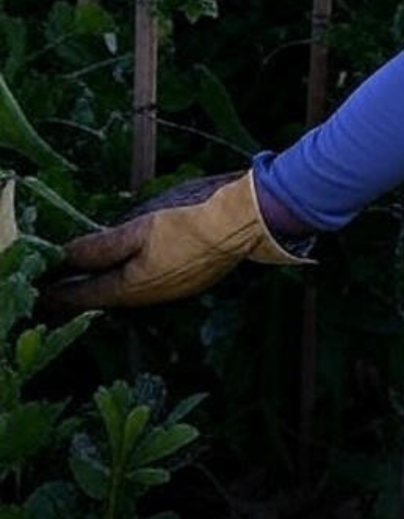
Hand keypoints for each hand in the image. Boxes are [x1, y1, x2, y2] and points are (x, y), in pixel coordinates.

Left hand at [47, 171, 313, 309]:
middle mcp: (152, 296)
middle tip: (62, 284)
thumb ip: (101, 246)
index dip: (61, 293)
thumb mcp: (139, 228)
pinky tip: (135, 266)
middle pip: (109, 297)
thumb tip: (67, 256)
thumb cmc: (191, 222)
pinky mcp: (193, 279)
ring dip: (111, 283)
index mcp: (133, 286)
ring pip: (133, 291)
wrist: (244, 222)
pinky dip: (135, 278)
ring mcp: (175, 290)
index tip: (44, 291)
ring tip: (93, 275)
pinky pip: (154, 284)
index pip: (86, 295)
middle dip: (85, 290)